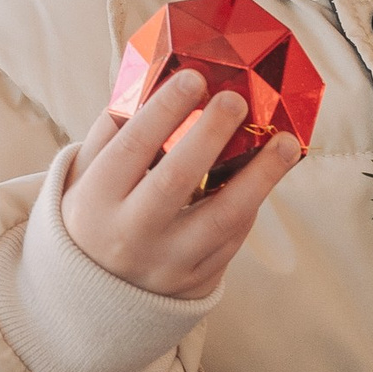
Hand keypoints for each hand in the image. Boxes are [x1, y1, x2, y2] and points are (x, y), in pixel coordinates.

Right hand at [61, 72, 300, 297]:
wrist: (97, 294)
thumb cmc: (96, 215)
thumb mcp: (86, 176)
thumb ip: (114, 129)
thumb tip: (157, 77)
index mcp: (95, 202)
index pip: (131, 149)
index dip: (164, 111)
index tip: (194, 78)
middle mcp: (129, 236)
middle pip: (174, 182)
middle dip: (209, 135)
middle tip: (236, 100)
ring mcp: (165, 263)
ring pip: (219, 218)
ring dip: (259, 177)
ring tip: (286, 143)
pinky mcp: (196, 281)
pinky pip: (232, 240)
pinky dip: (252, 205)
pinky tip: (268, 175)